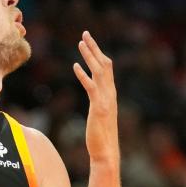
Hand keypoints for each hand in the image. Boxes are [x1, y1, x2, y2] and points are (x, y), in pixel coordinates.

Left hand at [73, 31, 118, 166]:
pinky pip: (91, 88)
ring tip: (80, 42)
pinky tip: (75, 66)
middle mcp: (110, 94)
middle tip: (85, 34)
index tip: (90, 42)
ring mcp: (106, 100)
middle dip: (94, 48)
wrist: (106, 152)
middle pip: (104, 64)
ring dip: (90, 56)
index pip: (106, 69)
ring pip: (99, 71)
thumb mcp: (99, 116)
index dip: (98, 54)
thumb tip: (94, 98)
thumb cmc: (101, 137)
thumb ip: (98, 104)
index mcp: (110, 94)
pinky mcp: (99, 108)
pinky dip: (84, 75)